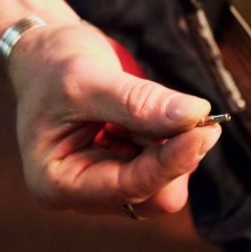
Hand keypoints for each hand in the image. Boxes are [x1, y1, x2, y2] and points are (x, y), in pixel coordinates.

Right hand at [6, 23, 221, 216]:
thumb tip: (195, 115)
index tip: (206, 130)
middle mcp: (83, 195)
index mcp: (57, 184)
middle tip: (190, 111)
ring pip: (165, 184)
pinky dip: (170, 139)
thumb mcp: (87, 79)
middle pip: (154, 194)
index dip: (173, 160)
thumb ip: (139, 102)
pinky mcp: (127, 171)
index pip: (130, 186)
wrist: (44, 55)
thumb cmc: (52, 66)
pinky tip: (152, 114)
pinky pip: (164, 166)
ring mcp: (106, 186)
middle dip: (174, 153)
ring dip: (173, 145)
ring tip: (150, 105)